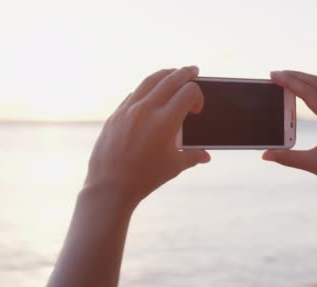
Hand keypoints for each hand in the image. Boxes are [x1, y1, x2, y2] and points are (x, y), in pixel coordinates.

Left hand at [85, 66, 209, 206]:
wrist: (110, 186)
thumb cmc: (145, 177)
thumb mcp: (174, 166)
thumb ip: (193, 156)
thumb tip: (205, 156)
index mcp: (166, 121)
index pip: (188, 92)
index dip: (198, 96)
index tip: (197, 110)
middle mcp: (147, 109)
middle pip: (171, 79)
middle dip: (185, 73)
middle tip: (194, 71)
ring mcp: (129, 109)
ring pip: (150, 80)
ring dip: (165, 74)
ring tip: (174, 74)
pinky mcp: (116, 114)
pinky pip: (135, 93)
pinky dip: (147, 88)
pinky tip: (151, 93)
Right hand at [263, 70, 316, 193]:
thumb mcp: (314, 165)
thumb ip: (288, 159)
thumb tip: (265, 155)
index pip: (309, 93)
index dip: (289, 82)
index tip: (274, 76)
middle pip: (315, 83)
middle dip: (294, 76)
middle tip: (274, 74)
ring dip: (302, 80)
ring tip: (284, 78)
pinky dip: (310, 89)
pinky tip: (300, 92)